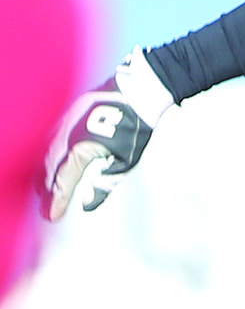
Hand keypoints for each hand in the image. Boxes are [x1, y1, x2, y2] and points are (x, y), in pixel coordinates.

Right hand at [40, 47, 173, 219]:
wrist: (134, 93)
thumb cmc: (132, 127)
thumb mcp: (125, 162)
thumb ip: (105, 184)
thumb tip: (88, 203)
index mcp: (80, 148)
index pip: (63, 181)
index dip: (56, 200)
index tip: (52, 215)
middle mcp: (66, 136)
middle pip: (49, 170)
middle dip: (48, 191)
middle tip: (49, 209)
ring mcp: (62, 125)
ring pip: (46, 156)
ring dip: (46, 176)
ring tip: (48, 192)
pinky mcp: (64, 118)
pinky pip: (50, 143)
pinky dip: (49, 159)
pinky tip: (53, 168)